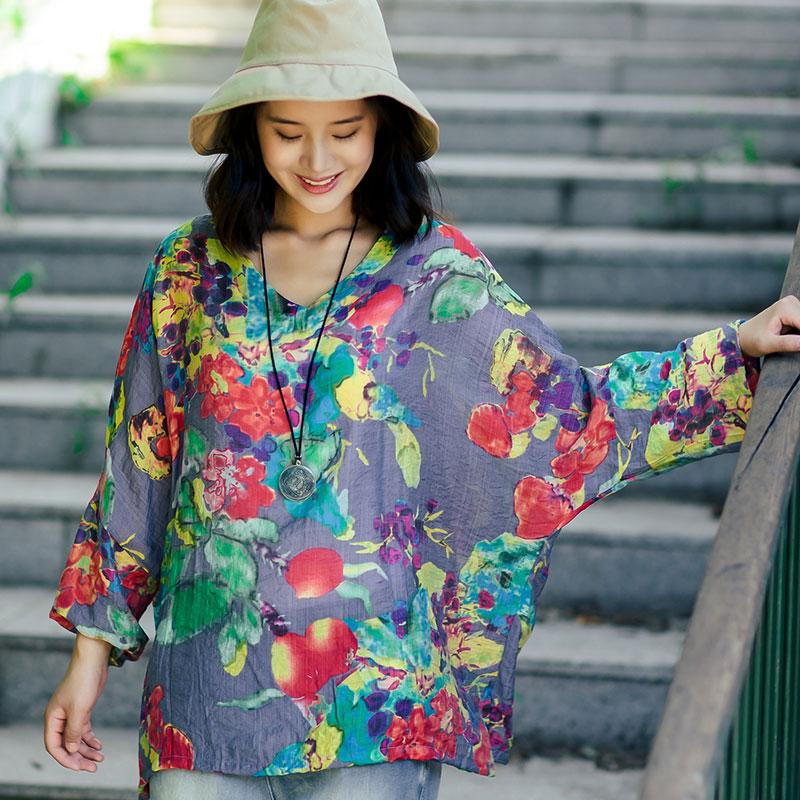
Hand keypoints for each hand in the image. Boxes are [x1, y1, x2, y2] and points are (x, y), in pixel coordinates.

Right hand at [43, 639, 109, 771]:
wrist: (93, 660)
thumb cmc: (83, 681)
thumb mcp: (79, 709)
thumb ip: (74, 731)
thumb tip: (71, 751)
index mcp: (53, 719)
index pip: (54, 746)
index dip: (66, 759)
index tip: (80, 767)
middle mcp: (59, 718)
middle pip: (66, 745)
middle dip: (79, 757)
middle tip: (94, 766)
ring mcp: (71, 714)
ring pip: (76, 738)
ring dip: (87, 749)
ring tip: (100, 758)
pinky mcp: (82, 709)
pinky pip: (83, 730)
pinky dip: (90, 739)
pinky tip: (99, 746)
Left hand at [737, 295, 799, 357]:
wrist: (744, 336)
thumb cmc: (752, 340)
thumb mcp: (767, 344)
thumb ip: (787, 343)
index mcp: (785, 308)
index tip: (797, 344)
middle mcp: (790, 302)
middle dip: (799, 336)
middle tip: (790, 343)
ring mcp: (792, 305)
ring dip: (798, 333)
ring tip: (788, 339)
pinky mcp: (794, 310)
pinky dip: (798, 330)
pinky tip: (791, 336)